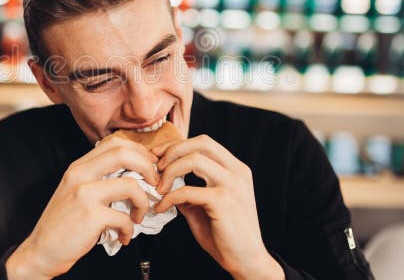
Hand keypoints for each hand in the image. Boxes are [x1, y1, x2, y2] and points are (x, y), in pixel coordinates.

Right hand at [6, 136, 159, 278]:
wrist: (40, 251)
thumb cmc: (62, 224)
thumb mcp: (75, 191)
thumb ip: (97, 178)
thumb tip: (132, 173)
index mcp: (78, 167)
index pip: (113, 142)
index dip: (138, 151)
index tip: (149, 166)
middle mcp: (80, 174)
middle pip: (123, 153)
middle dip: (148, 167)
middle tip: (155, 184)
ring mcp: (84, 194)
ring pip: (130, 185)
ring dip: (143, 202)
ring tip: (138, 216)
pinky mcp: (91, 216)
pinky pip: (124, 217)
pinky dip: (129, 229)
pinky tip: (124, 236)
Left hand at [152, 135, 283, 279]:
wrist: (247, 259)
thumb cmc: (226, 234)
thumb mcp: (205, 205)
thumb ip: (190, 189)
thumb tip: (164, 179)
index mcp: (235, 169)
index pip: (204, 142)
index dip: (178, 145)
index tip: (158, 157)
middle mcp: (237, 172)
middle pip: (200, 143)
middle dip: (172, 151)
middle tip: (156, 168)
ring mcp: (232, 185)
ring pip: (194, 159)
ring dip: (170, 171)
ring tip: (159, 188)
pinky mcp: (223, 201)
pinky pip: (187, 190)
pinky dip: (169, 197)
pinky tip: (162, 207)